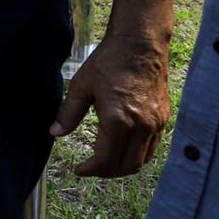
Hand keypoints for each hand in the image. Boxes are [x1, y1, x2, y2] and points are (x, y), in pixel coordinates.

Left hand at [51, 28, 172, 176]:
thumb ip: (68, 113)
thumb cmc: (109, 62)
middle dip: (107, 172)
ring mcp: (156, 124)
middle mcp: (141, 127)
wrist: (140, 45)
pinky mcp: (163, 118)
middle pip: (127, 166)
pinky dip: (138, 155)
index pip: (106, 160)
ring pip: (143, 160)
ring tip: (106, 161)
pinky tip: (124, 148)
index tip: (79, 170)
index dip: (91, 170)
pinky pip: (153, 147)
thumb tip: (54, 133)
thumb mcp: (81, 86)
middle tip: (91, 169)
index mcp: (118, 121)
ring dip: (124, 166)